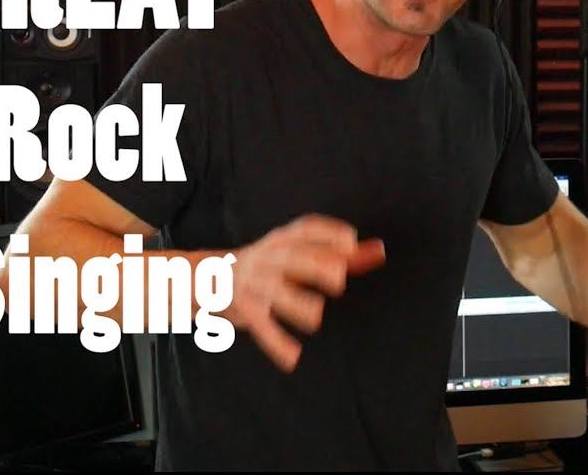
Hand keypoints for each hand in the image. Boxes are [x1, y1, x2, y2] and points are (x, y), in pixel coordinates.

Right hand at [224, 214, 385, 372]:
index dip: (329, 233)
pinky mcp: (245, 308)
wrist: (208, 277)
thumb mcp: (299, 252)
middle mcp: (269, 256)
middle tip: (339, 279)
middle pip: (293, 257)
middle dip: (314, 266)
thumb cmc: (269, 263)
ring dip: (295, 304)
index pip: (307, 229)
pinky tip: (293, 358)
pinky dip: (276, 344)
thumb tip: (380, 250)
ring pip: (276, 292)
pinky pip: (262, 325)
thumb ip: (342, 254)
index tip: (351, 241)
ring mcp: (255, 282)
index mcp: (285, 239)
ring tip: (315, 318)